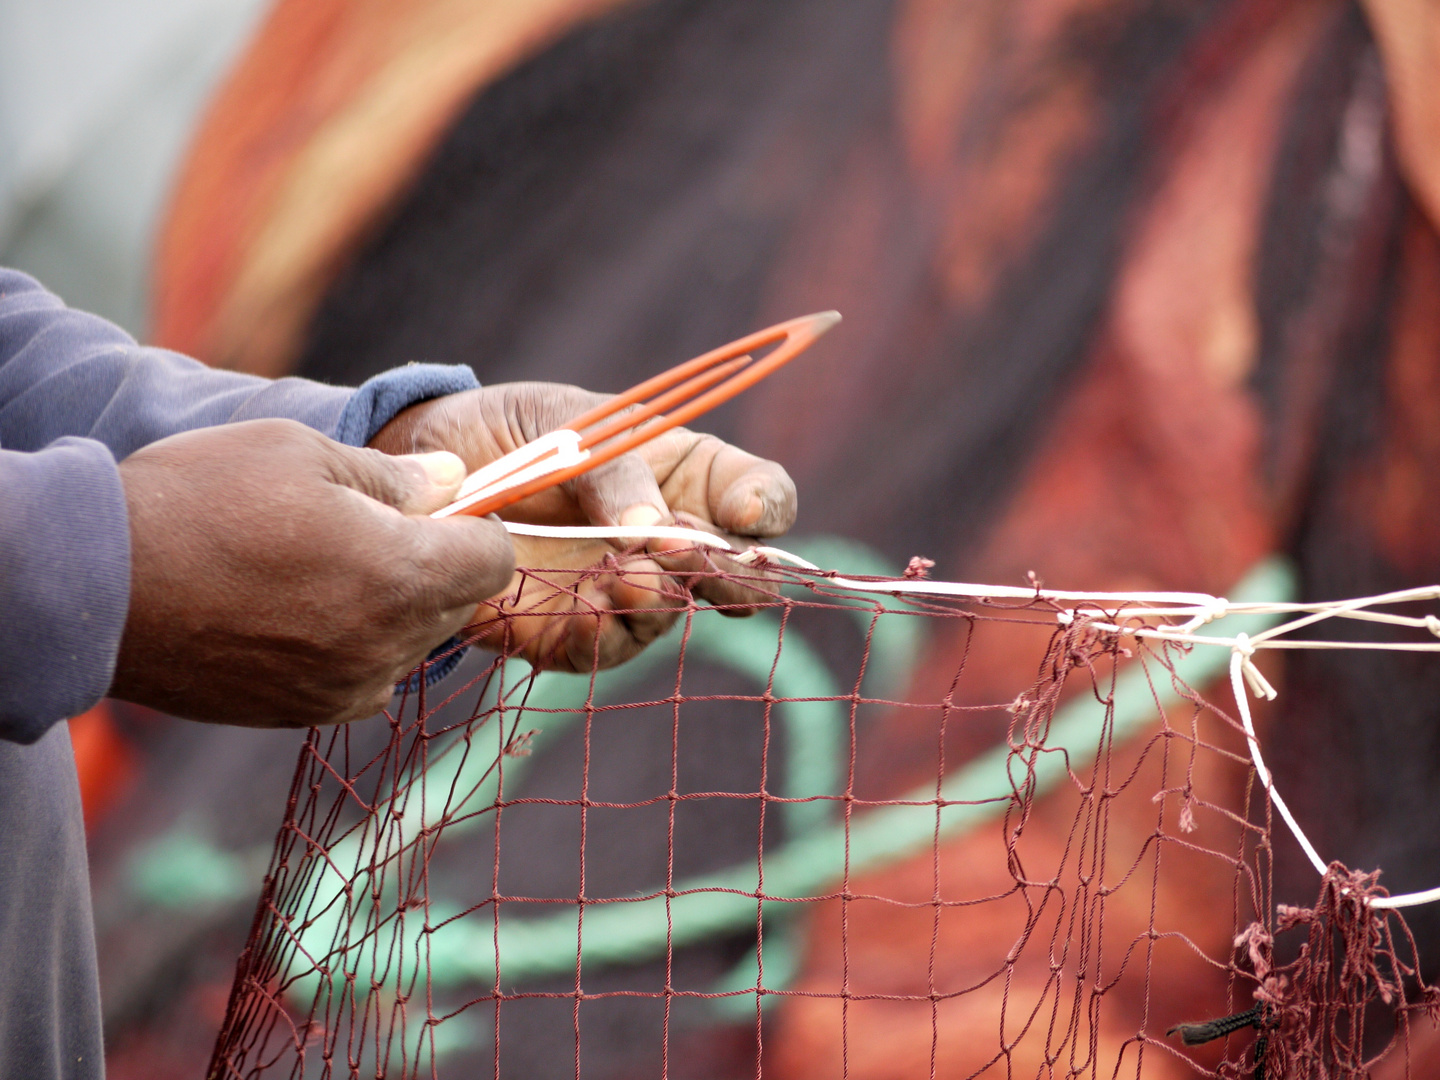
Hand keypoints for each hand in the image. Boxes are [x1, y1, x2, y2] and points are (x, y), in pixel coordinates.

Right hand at [111, 419, 513, 725]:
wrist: (96, 586)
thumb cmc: (200, 501)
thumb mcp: (302, 453)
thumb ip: (396, 477)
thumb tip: (456, 481)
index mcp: (401, 575)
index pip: (496, 561)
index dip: (475, 526)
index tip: (438, 507)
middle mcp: (387, 645)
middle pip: (460, 605)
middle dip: (436, 564)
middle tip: (371, 527)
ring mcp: (346, 687)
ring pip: (414, 643)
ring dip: (394, 606)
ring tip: (320, 565)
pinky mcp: (305, 713)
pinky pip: (366, 676)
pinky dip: (355, 644)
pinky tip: (297, 608)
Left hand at [369, 383, 797, 668]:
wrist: (426, 468)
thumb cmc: (513, 429)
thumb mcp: (570, 422)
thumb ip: (616, 473)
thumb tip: (652, 534)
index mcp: (690, 478)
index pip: (761, 497)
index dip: (765, 506)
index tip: (743, 512)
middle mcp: (670, 543)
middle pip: (736, 574)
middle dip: (726, 572)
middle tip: (690, 555)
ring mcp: (625, 592)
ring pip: (671, 615)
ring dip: (658, 600)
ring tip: (628, 575)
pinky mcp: (570, 633)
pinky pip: (603, 648)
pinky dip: (602, 635)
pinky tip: (587, 612)